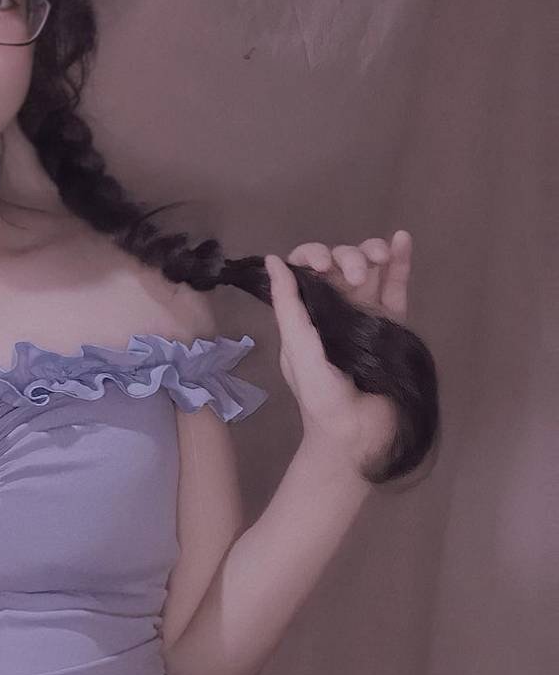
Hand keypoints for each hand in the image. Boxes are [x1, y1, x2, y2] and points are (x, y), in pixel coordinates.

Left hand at [265, 230, 412, 478]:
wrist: (358, 435)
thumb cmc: (322, 398)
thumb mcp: (298, 350)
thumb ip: (288, 306)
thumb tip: (272, 261)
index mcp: (305, 316)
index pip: (306, 271)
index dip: (312, 256)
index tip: (322, 265)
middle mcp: (334, 310)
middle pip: (340, 264)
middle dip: (347, 256)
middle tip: (354, 277)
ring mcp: (365, 315)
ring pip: (369, 269)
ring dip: (373, 252)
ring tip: (379, 260)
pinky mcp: (393, 325)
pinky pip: (396, 286)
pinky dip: (400, 261)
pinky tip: (402, 239)